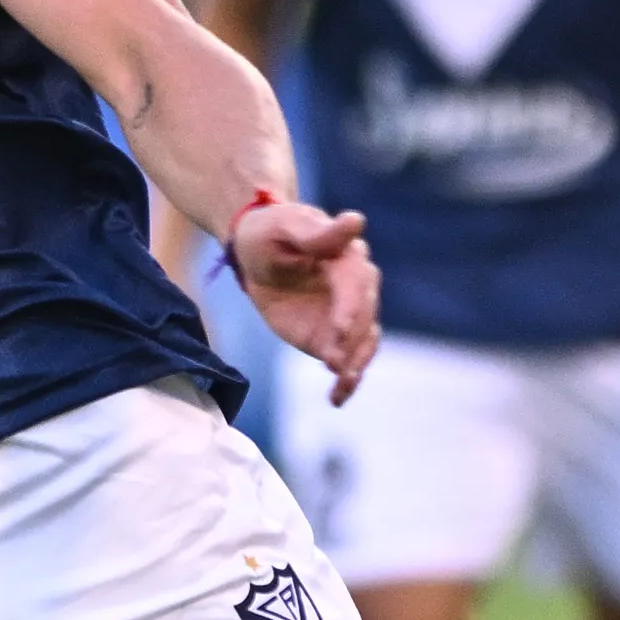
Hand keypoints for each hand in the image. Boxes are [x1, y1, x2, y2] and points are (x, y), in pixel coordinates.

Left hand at [227, 198, 381, 403]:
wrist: (256, 253)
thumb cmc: (271, 233)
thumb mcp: (285, 227)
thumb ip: (317, 233)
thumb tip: (356, 221)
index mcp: (348, 256)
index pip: (355, 285)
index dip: (348, 309)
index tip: (339, 331)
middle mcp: (358, 286)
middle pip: (363, 316)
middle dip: (350, 340)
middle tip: (334, 361)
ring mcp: (348, 314)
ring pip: (364, 341)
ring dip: (355, 364)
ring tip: (341, 383)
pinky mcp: (335, 336)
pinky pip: (348, 359)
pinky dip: (346, 380)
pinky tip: (337, 398)